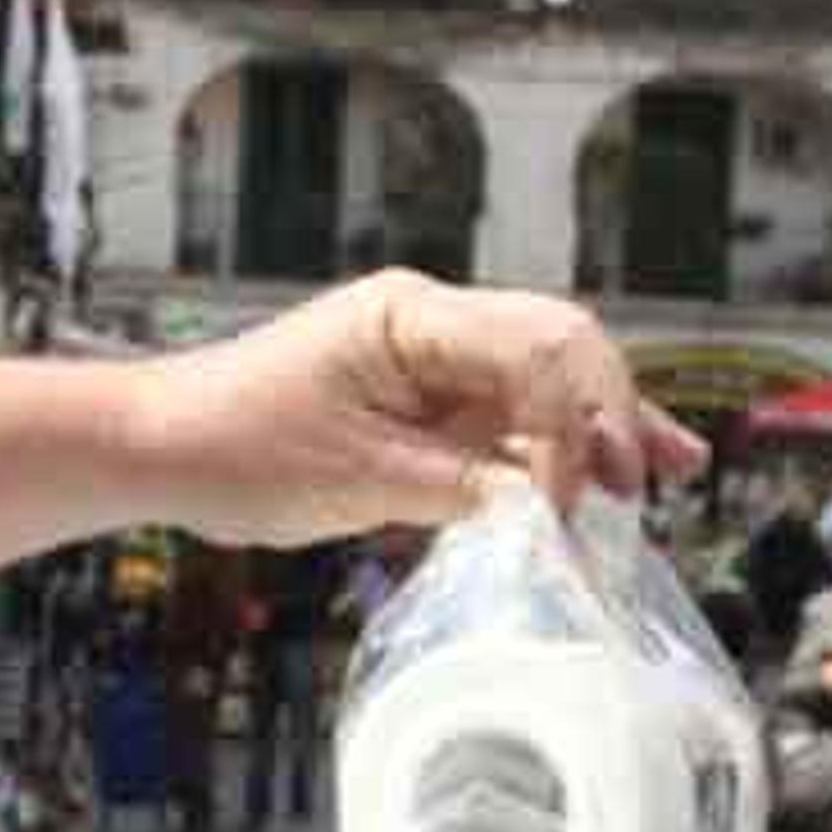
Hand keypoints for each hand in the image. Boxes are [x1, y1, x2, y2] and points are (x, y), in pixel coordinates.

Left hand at [124, 272, 706, 546]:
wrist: (162, 448)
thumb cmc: (232, 448)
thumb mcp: (352, 480)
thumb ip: (460, 491)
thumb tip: (552, 515)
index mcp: (412, 316)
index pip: (537, 346)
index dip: (576, 424)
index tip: (572, 504)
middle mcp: (435, 324)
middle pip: (561, 350)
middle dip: (608, 417)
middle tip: (633, 491)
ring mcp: (437, 362)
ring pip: (549, 383)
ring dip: (603, 430)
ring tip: (668, 473)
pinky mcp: (432, 405)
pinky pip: (516, 418)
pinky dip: (564, 447)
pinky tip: (626, 471)